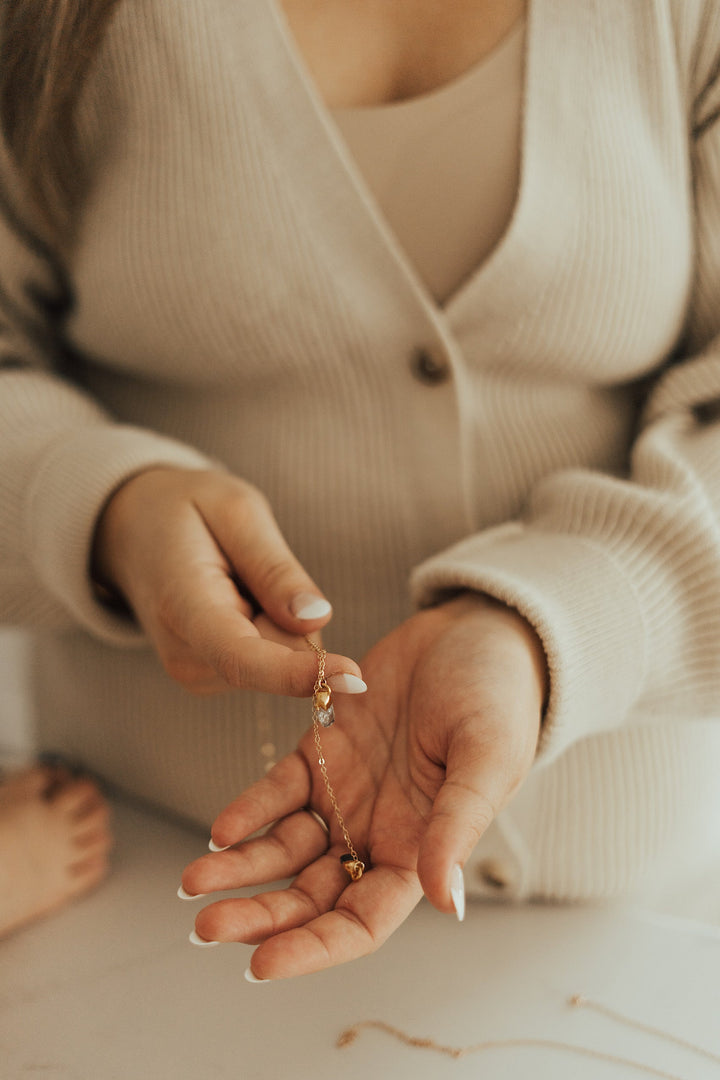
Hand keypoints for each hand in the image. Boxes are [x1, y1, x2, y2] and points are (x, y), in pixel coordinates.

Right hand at [91, 467, 363, 695]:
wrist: (133, 529)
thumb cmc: (185, 511)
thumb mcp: (236, 511)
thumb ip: (275, 568)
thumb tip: (318, 620)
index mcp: (184, 608)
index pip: (244, 657)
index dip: (299, 672)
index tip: (354, 678)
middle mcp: (185, 656)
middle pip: (279, 658)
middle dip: (293, 619)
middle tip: (253, 567)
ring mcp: (196, 673)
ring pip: (282, 660)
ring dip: (278, 620)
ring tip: (236, 580)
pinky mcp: (211, 678)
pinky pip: (273, 660)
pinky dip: (269, 628)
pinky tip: (237, 598)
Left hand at [180, 593, 547, 977]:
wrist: (476, 633)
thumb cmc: (499, 699)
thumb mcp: (487, 759)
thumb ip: (457, 826)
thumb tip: (446, 903)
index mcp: (418, 850)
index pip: (360, 921)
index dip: (313, 948)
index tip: (261, 966)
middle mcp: (375, 834)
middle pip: (310, 895)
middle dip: (260, 916)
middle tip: (206, 926)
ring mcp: (344, 793)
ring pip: (284, 849)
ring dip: (241, 868)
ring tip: (192, 883)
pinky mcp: (322, 749)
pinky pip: (277, 790)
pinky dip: (248, 810)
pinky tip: (220, 829)